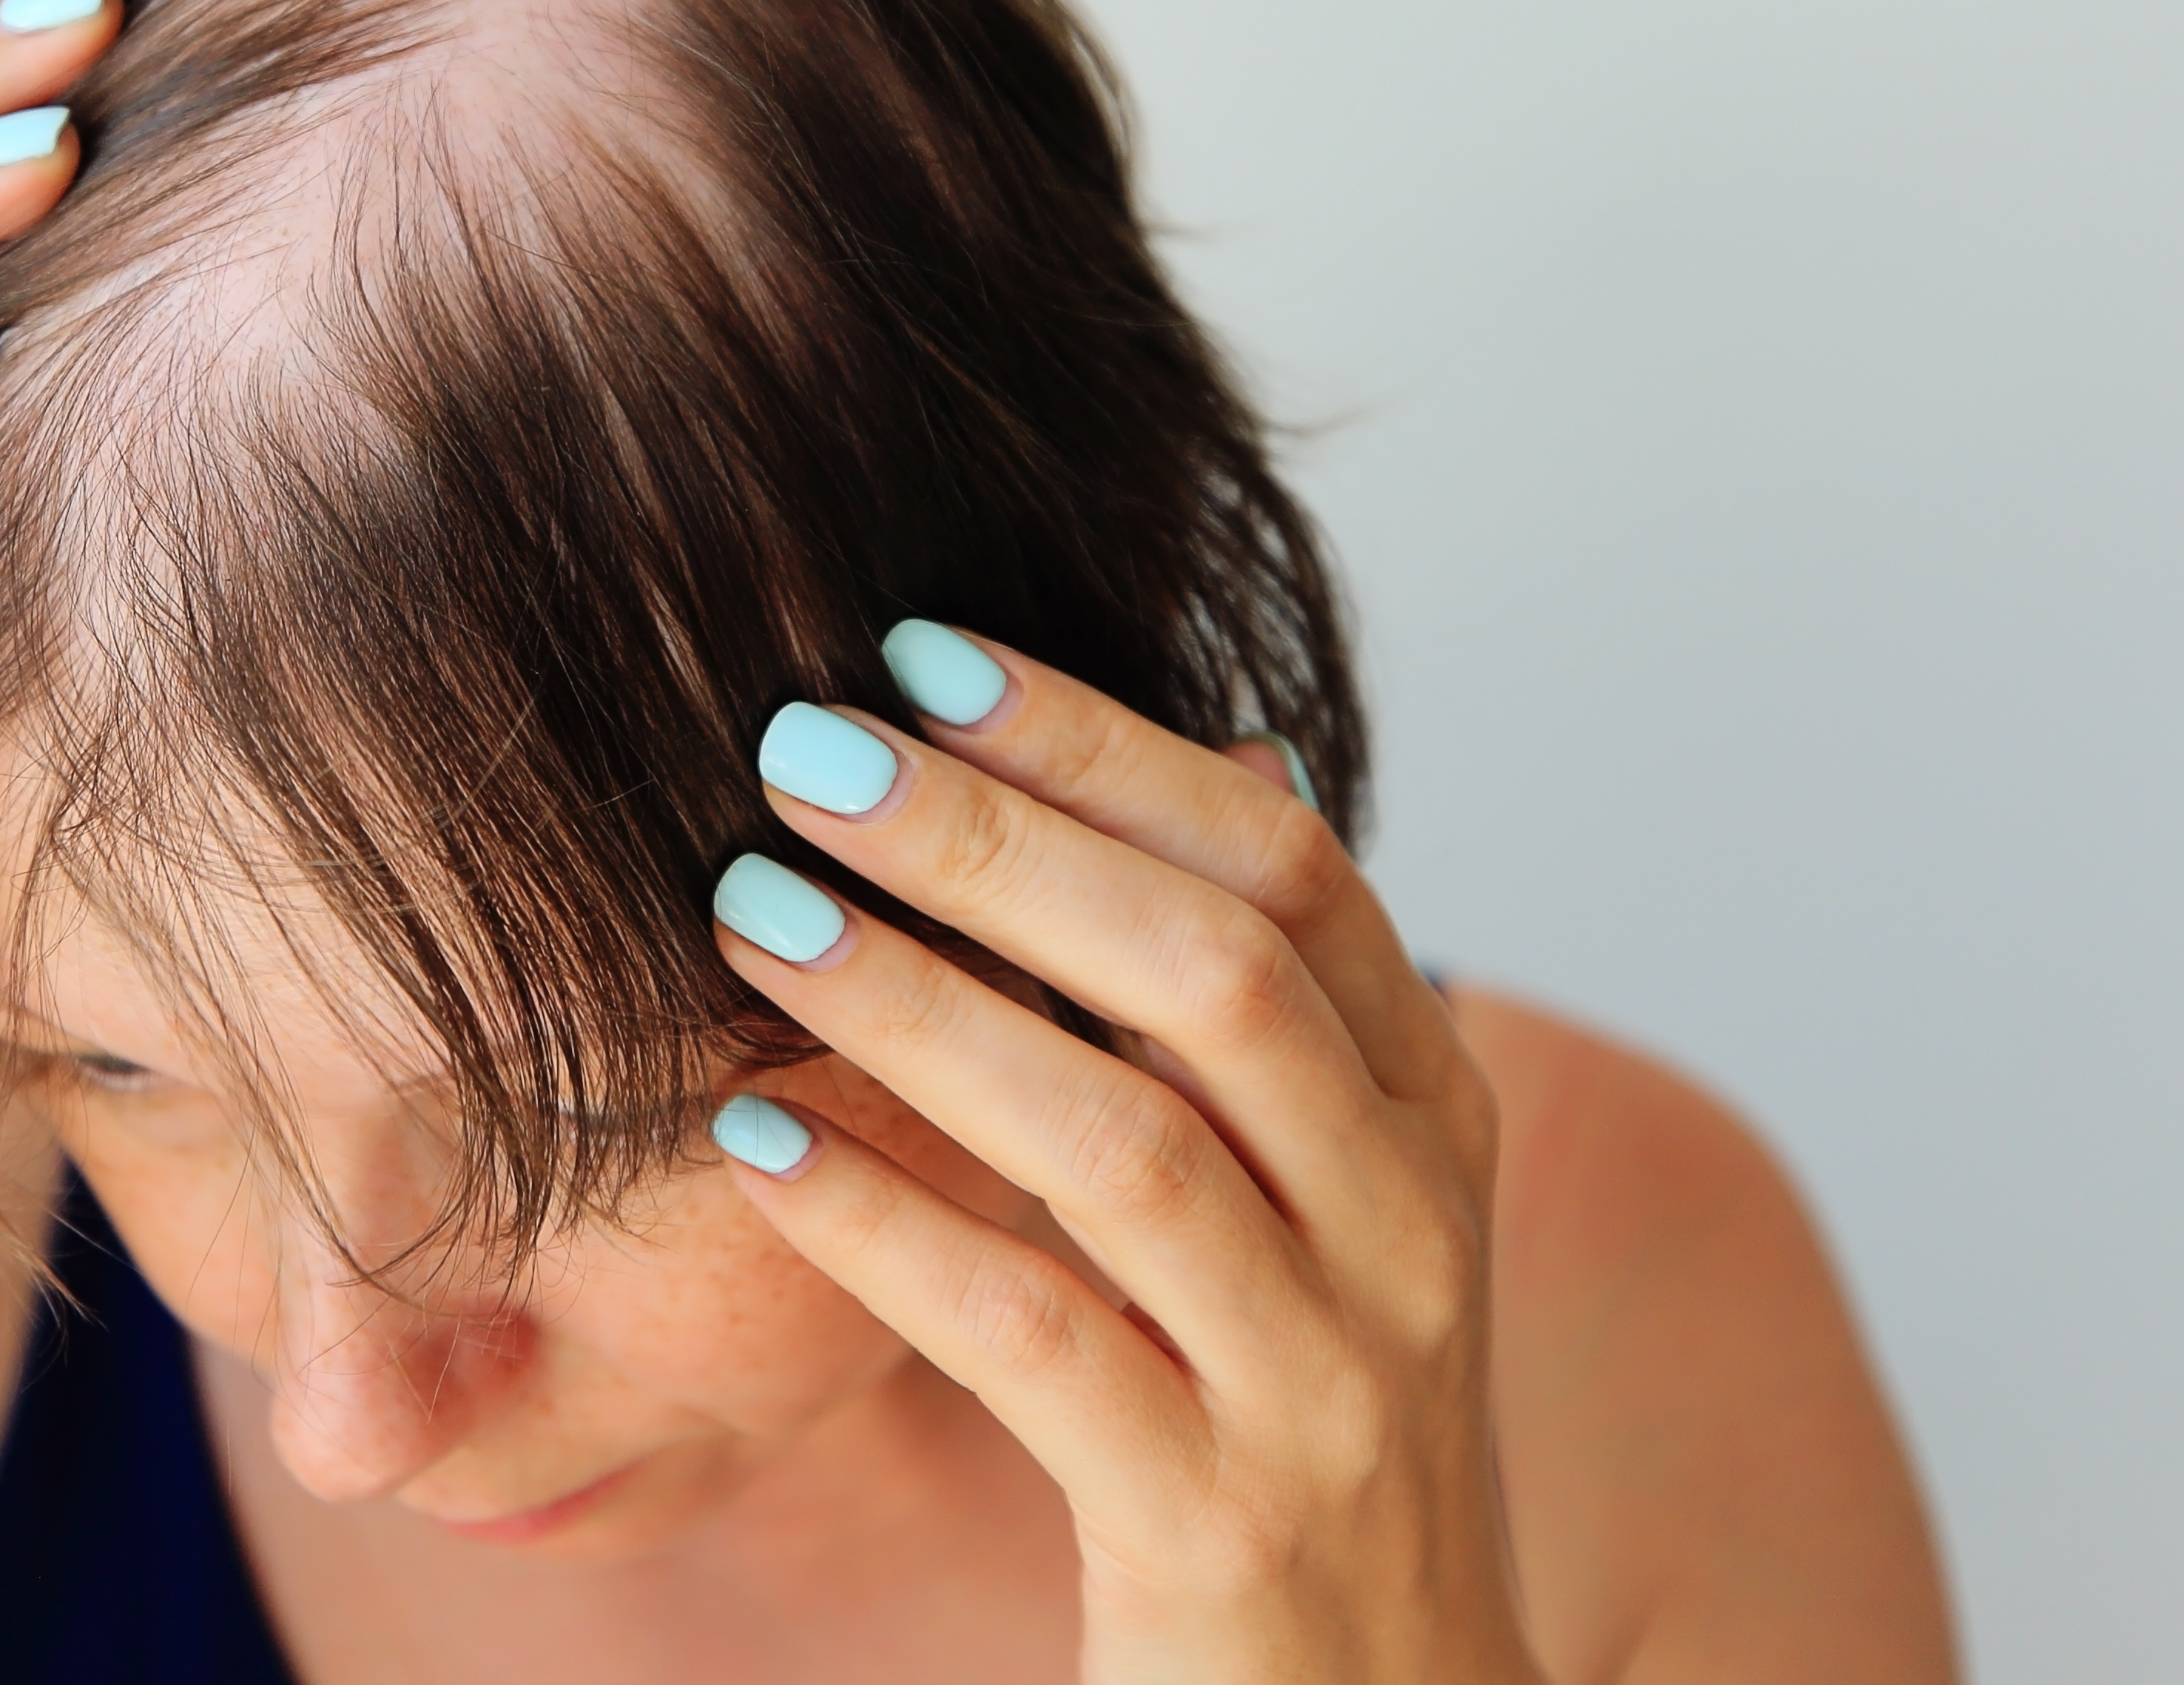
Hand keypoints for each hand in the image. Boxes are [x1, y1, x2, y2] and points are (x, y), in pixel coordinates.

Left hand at [708, 632, 1541, 1684]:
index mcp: (1434, 1120)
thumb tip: (1231, 754)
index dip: (1108, 749)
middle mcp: (1411, 1233)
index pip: (1289, 875)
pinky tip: (749, 1142)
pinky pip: (1034, 1340)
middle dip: (998, 842)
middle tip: (799, 749)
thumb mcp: (1344, 1202)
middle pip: (1210, 979)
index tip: (923, 654)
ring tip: (750, 911)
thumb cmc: (1312, 1421)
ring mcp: (1328, 1386)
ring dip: (920, 1010)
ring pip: (1123, 1146)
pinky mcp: (1220, 1529)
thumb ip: (1289, 1008)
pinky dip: (884, 1226)